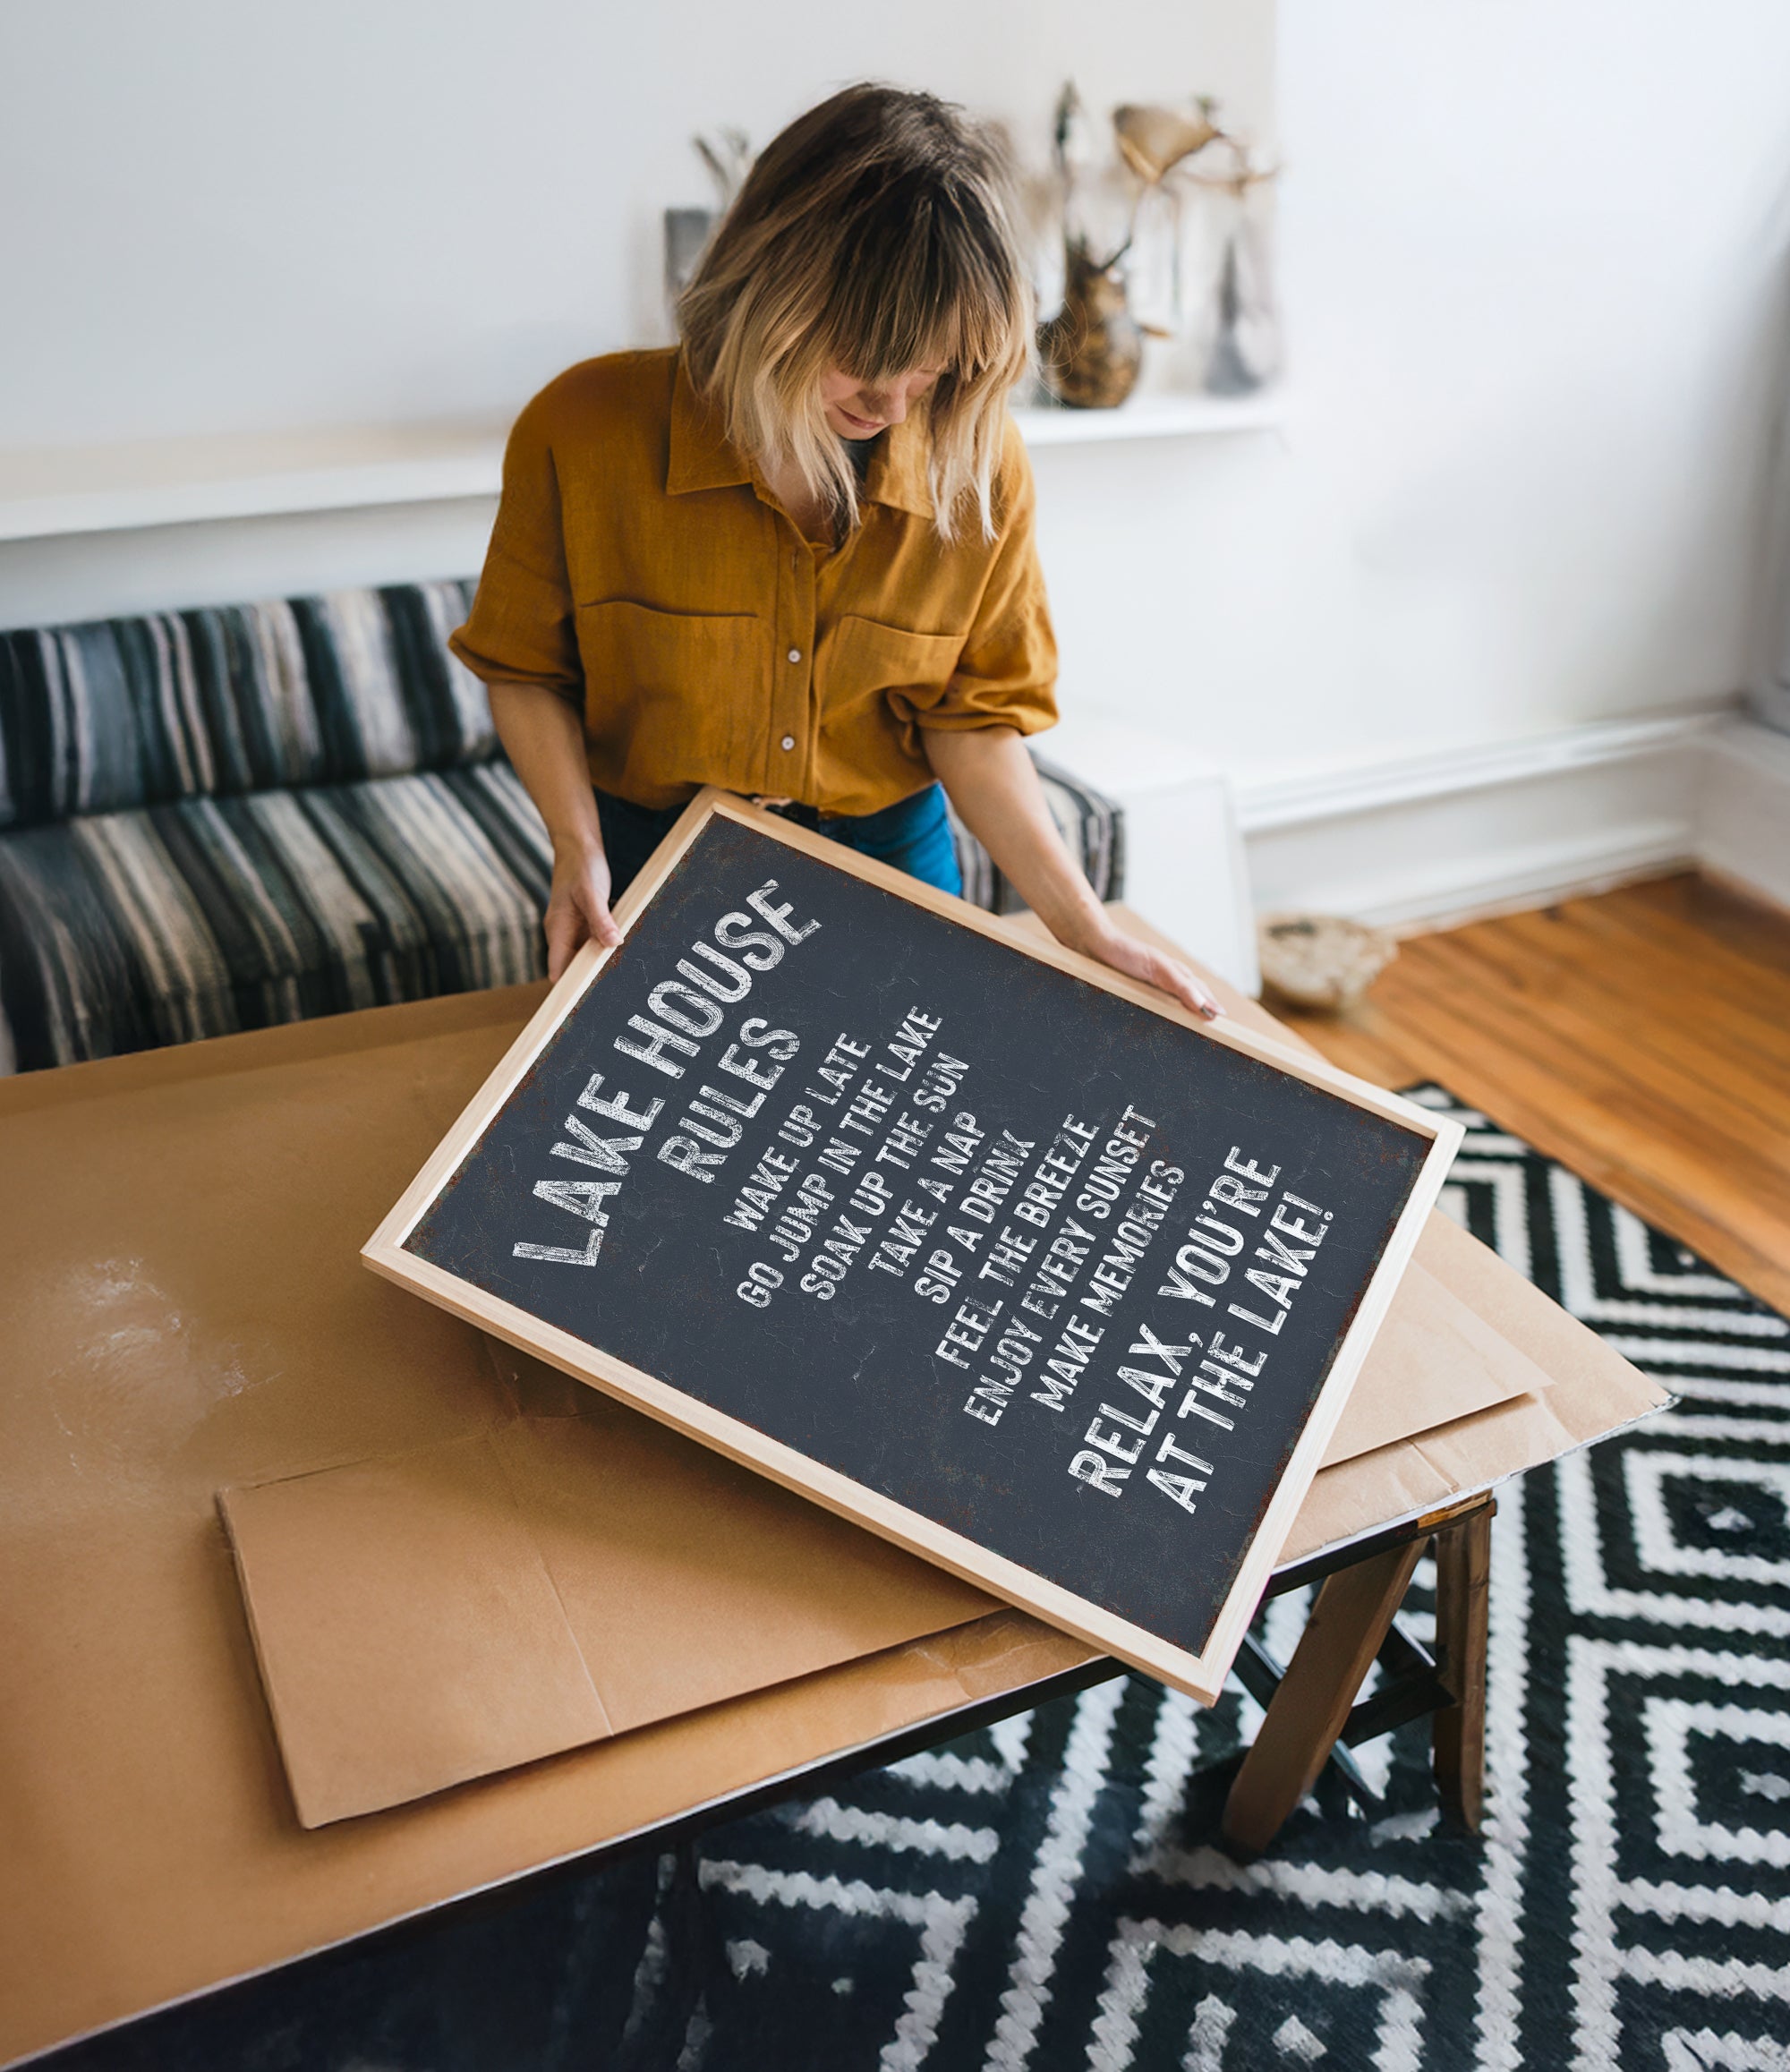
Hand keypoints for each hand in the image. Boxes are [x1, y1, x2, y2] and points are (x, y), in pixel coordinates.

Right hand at [543, 840, 620, 981]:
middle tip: (615, 990)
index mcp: (557, 930)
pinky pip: (596, 942)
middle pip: (573, 967)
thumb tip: (613, 944)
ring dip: (601, 963)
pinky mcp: (586, 924)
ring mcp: (574, 930)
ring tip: (622, 976)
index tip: (587, 1000)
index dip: (569, 987)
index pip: (558, 970)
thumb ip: (600, 920)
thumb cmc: (580, 867)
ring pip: (586, 956)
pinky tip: (623, 952)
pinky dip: (607, 948)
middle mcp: (563, 934)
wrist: (579, 847)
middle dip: (590, 978)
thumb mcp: (591, 893)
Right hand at [1067, 913, 1225, 1022]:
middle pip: (1196, 987)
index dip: (1204, 1004)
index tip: (1216, 1021)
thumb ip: (1141, 995)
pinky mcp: (1155, 961)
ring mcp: (1162, 964)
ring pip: (1190, 984)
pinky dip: (1189, 992)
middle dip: (1209, 1003)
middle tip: (1222, 1021)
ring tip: (1216, 1015)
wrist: (1093, 942)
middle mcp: (1167, 969)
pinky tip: (1200, 1006)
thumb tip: (1150, 1012)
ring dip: (1204, 999)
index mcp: (1162, 976)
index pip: (1189, 991)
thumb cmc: (1108, 964)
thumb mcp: (1127, 986)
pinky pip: (1176, 980)